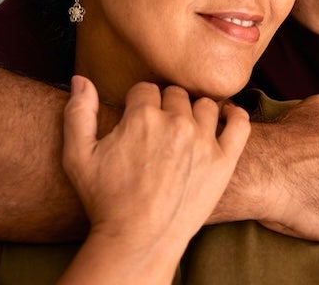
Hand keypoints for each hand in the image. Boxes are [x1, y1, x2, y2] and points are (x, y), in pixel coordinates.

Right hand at [62, 76, 249, 248]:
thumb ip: (78, 112)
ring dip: (195, 112)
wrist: (138, 240)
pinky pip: (240, 125)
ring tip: (185, 130)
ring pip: (205, 106)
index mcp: (143, 117)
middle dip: (165, 106)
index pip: (145, 89)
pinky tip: (227, 119)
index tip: (136, 118)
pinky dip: (235, 116)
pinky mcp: (223, 161)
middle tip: (158, 129)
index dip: (138, 102)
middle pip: (176, 94)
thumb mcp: (78, 156)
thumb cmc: (106, 200)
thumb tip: (80, 79)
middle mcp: (176, 123)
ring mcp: (203, 141)